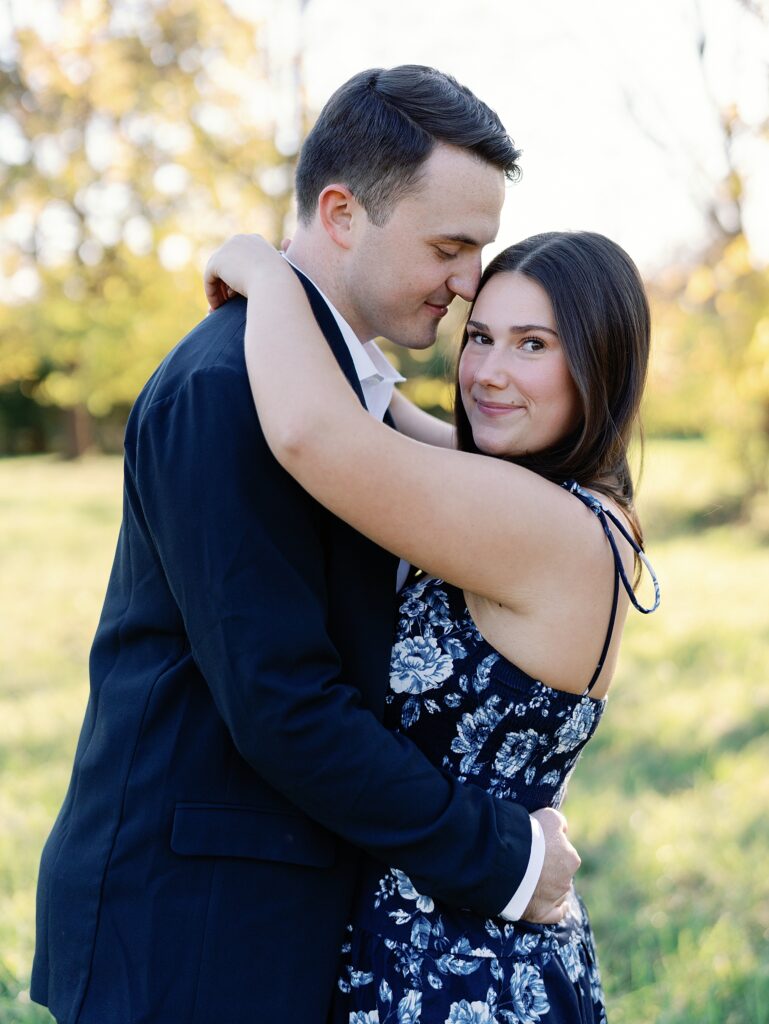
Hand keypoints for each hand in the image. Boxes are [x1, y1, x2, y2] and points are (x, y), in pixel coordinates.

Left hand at [204, 233, 283, 310]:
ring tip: (222, 306)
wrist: (275, 284)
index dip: (237, 275)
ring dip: (217, 289)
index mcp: (255, 241)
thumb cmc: (280, 286)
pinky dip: (212, 293)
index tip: (238, 292)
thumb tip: (245, 284)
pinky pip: (209, 278)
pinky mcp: (217, 261)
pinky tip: (218, 307)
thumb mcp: (274, 278)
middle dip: (225, 282)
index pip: (240, 257)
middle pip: (225, 262)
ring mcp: (227, 248)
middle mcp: (240, 240)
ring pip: (216, 271)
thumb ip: (263, 276)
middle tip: (227, 300)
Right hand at [522, 808, 580, 924]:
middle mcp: (567, 881)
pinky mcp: (541, 914)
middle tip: (531, 861)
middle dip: (551, 868)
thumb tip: (563, 830)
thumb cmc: (529, 836)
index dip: (550, 848)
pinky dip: (555, 909)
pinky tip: (557, 906)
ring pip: (558, 892)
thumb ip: (560, 823)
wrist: (508, 860)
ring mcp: (554, 899)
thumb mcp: (549, 816)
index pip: (565, 852)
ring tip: (532, 879)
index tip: (537, 845)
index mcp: (571, 859)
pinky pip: (555, 914)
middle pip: (561, 873)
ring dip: (550, 886)